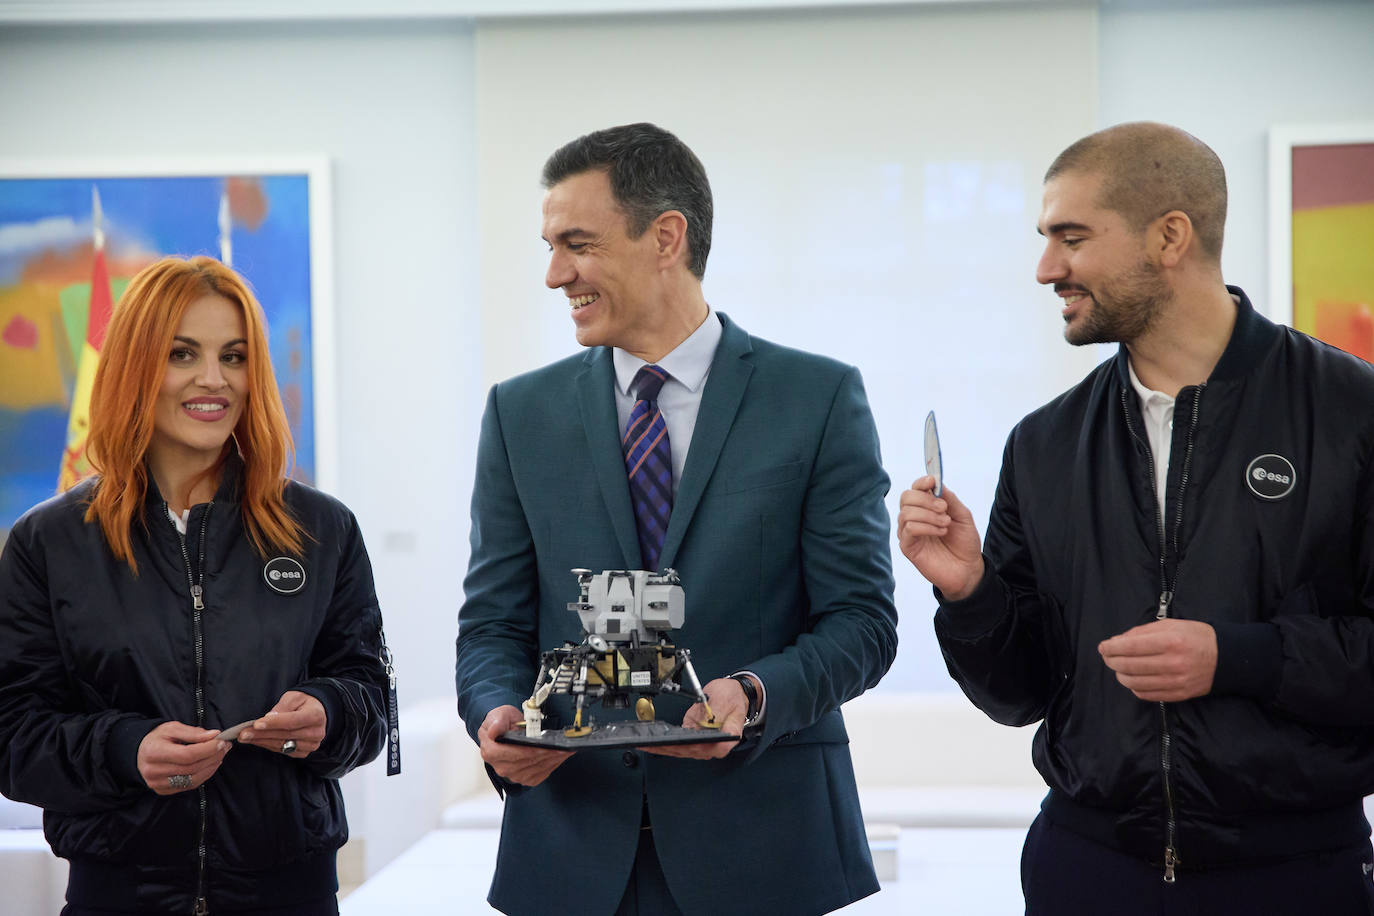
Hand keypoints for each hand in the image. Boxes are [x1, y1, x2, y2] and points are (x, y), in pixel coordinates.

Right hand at [137, 721, 230, 794]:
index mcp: (154, 752)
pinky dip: (204, 776)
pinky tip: (210, 765)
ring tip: (220, 755)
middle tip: (225, 747)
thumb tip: (214, 735)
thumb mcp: (172, 728)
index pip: (186, 755)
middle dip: (213, 757)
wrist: (140, 752)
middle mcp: (154, 771)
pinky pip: (189, 786)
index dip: (207, 749)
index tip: (221, 741)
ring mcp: (157, 784)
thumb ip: (193, 732)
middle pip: (191, 768)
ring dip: (211, 767)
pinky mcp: (163, 791)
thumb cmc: (157, 738)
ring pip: (192, 779)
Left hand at [237, 690, 326, 757]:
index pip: (292, 721)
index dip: (274, 723)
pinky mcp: (303, 752)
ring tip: (245, 737)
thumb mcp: (294, 697)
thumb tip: (269, 717)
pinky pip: (282, 751)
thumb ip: (283, 707)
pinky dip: (268, 745)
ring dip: (261, 741)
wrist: (316, 712)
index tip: (256, 723)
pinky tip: (256, 741)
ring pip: (282, 745)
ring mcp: (310, 745)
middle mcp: (316, 733)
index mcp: (316, 716)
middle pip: (285, 735)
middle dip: (261, 734)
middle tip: (243, 733)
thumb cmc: (303, 702)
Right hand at [478, 705, 571, 786]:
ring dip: (552, 760)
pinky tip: (560, 757)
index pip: (512, 754)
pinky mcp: (523, 778)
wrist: (505, 731)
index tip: (544, 746)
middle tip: (561, 747)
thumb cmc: (502, 723)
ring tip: (565, 750)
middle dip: (546, 754)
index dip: (530, 751)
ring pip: (536, 769)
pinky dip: (552, 765)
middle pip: (527, 762)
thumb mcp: (498, 715)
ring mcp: (512, 774)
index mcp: (491, 751)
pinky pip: (540, 774)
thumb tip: (494, 731)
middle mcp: (500, 766)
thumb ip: (497, 722)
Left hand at [641, 676, 744, 759]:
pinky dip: (664, 744)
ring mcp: (702, 742)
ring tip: (646, 744)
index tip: (680, 744)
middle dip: (670, 748)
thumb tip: (707, 724)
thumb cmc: (731, 696)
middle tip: (652, 744)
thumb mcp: (725, 699)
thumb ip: (716, 714)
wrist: (731, 693)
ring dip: (663, 748)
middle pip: (690, 750)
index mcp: (727, 736)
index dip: (695, 747)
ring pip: (681, 750)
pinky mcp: (692, 737)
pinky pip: (678, 744)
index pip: (712, 748)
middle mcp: (713, 743)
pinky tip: (652, 742)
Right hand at [897, 477, 984, 599]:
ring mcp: (908, 532)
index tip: (932, 481)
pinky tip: (941, 532)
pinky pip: (909, 529)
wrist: (968, 569)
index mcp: (926, 507)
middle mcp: (914, 517)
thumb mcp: (963, 516)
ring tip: (946, 524)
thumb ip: (950, 499)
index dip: (921, 482)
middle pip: (906, 497)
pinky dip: (926, 527)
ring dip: (929, 515)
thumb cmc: (964, 543)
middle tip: (944, 508)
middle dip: (926, 499)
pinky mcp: (907, 546)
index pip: (915, 488)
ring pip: (906, 513)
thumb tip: (937, 483)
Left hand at [1099, 619, 1217, 701]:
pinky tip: (1134, 679)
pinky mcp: (1178, 695)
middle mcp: (1172, 663)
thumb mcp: (1170, 625)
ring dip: (1121, 675)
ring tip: (1119, 668)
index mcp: (1170, 641)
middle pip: (1129, 665)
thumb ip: (1142, 631)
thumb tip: (1117, 641)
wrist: (1225, 658)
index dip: (1111, 647)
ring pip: (1134, 682)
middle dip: (1112, 661)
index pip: (1130, 646)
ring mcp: (1175, 681)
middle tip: (1108, 657)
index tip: (1103, 647)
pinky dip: (1134, 687)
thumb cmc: (1196, 637)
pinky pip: (1146, 694)